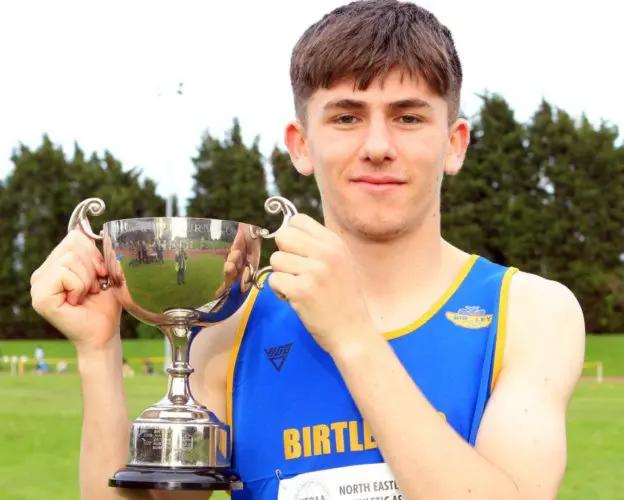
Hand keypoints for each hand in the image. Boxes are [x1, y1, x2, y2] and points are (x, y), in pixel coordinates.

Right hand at [30, 229, 122, 352]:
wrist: (104, 333)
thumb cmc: (105, 305)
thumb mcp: (102, 271)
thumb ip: (91, 251)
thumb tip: (81, 227)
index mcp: (54, 265)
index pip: (74, 238)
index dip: (94, 253)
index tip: (101, 274)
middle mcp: (42, 274)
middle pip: (73, 245)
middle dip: (92, 266)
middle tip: (94, 286)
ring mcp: (38, 285)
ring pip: (70, 259)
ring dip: (88, 279)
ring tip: (87, 294)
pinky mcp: (40, 297)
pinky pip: (65, 274)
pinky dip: (80, 286)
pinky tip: (78, 300)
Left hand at [268, 214, 374, 353]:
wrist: (352, 331)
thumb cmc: (343, 298)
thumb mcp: (340, 262)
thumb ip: (317, 245)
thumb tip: (286, 230)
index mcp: (334, 243)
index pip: (298, 220)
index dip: (292, 236)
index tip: (297, 252)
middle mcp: (326, 253)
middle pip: (283, 236)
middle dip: (284, 254)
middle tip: (295, 271)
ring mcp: (314, 271)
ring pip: (276, 259)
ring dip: (282, 275)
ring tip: (298, 287)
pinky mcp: (301, 290)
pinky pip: (274, 280)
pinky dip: (280, 291)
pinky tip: (295, 298)